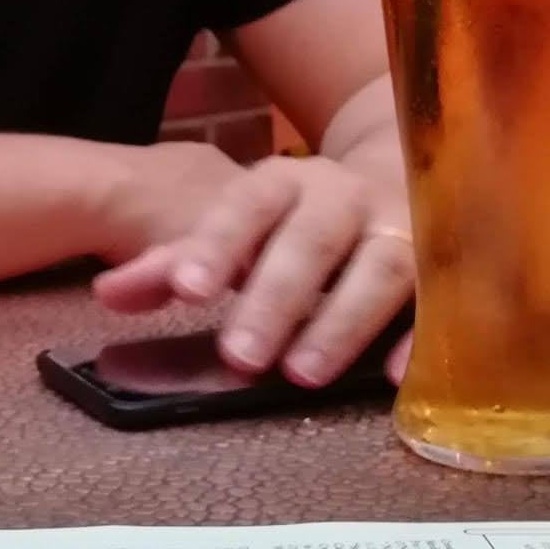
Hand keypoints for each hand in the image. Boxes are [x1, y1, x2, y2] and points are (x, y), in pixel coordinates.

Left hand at [94, 151, 414, 387]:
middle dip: (274, 297)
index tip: (186, 289)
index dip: (217, 243)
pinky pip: (437, 301)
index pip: (247, 204)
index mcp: (285, 182)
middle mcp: (341, 198)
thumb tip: (108, 293)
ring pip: (375, 270)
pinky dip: (419, 337)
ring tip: (301, 373)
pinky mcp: (441, 268)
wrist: (394, 174)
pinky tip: (393, 375)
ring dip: (340, 321)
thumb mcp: (238, 225)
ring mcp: (397, 229)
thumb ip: (175, 259)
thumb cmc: (296, 216)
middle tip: (238, 356)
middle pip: (308, 241)